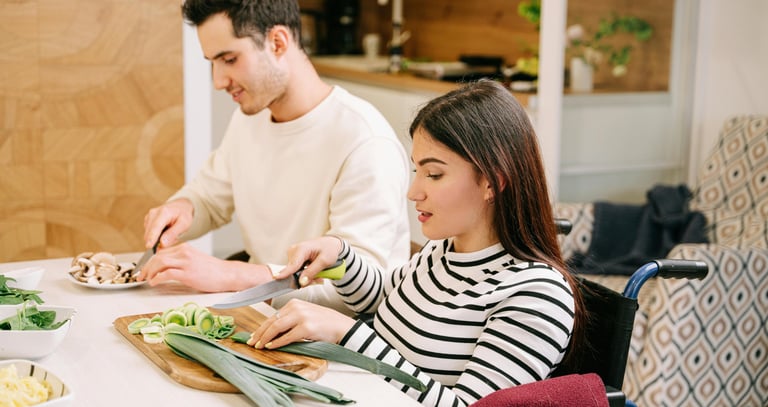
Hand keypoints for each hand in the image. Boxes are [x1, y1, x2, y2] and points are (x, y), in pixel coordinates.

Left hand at [135, 243, 272, 291]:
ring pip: (159, 263)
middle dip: (146, 267)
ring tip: (146, 279)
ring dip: (149, 272)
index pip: (161, 252)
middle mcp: (184, 252)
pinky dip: (157, 278)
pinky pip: (166, 274)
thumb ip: (180, 261)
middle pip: (157, 257)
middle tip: (141, 276)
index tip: (144, 269)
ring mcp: (186, 262)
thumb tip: (164, 269)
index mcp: (185, 248)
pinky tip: (154, 283)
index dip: (149, 261)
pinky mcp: (187, 273)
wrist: (227, 275)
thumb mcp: (195, 261)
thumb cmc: (213, 271)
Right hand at [143, 199, 193, 248]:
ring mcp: (148, 217)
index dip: (151, 237)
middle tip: (171, 242)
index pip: (155, 227)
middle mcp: (153, 213)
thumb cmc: (183, 215)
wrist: (180, 206)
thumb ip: (173, 233)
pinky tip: (165, 233)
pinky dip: (156, 237)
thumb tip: (162, 244)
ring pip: (148, 235)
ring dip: (157, 240)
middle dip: (156, 242)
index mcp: (163, 212)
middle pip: (149, 232)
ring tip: (170, 235)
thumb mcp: (184, 224)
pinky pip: (149, 234)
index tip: (149, 247)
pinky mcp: (147, 221)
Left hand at [247, 299, 355, 348]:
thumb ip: (290, 319)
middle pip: (272, 321)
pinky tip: (271, 346)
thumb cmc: (324, 323)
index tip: (255, 335)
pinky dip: (277, 342)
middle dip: (260, 333)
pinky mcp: (306, 328)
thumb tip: (272, 331)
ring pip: (276, 327)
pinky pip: (287, 337)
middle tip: (252, 342)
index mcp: (295, 303)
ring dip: (265, 338)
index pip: (273, 316)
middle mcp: (297, 307)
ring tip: (259, 346)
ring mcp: (301, 317)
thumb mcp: (305, 315)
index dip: (262, 327)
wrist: (341, 326)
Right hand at [274, 236, 342, 286]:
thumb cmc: (329, 249)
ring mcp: (292, 254)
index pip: (292, 264)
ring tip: (318, 274)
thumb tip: (301, 282)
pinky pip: (296, 271)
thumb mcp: (325, 261)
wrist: (330, 244)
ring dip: (305, 277)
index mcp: (302, 248)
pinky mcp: (293, 258)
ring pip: (294, 273)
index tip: (276, 278)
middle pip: (293, 271)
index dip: (285, 273)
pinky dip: (304, 274)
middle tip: (318, 279)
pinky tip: (312, 272)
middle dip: (304, 279)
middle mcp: (294, 250)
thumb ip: (312, 272)